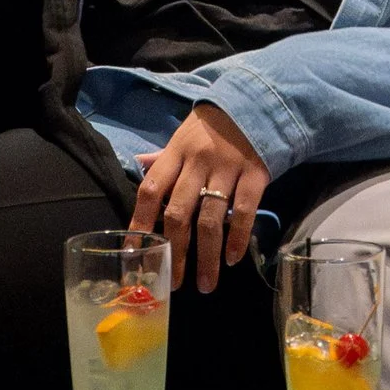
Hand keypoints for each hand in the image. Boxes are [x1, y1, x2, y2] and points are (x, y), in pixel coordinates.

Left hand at [129, 102, 268, 294]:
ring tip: (204, 283)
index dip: (139, 223)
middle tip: (172, 281)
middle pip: (178, 213)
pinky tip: (232, 259)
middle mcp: (197, 162)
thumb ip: (162, 159)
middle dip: (174, 252)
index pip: (150, 191)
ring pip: (210, 219)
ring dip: (206, 256)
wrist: (254, 105)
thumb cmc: (211, 128)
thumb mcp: (181, 138)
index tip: (135, 254)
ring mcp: (226, 168)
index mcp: (175, 154)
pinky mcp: (254, 175)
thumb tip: (137, 165)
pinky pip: (244, 211)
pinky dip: (237, 238)